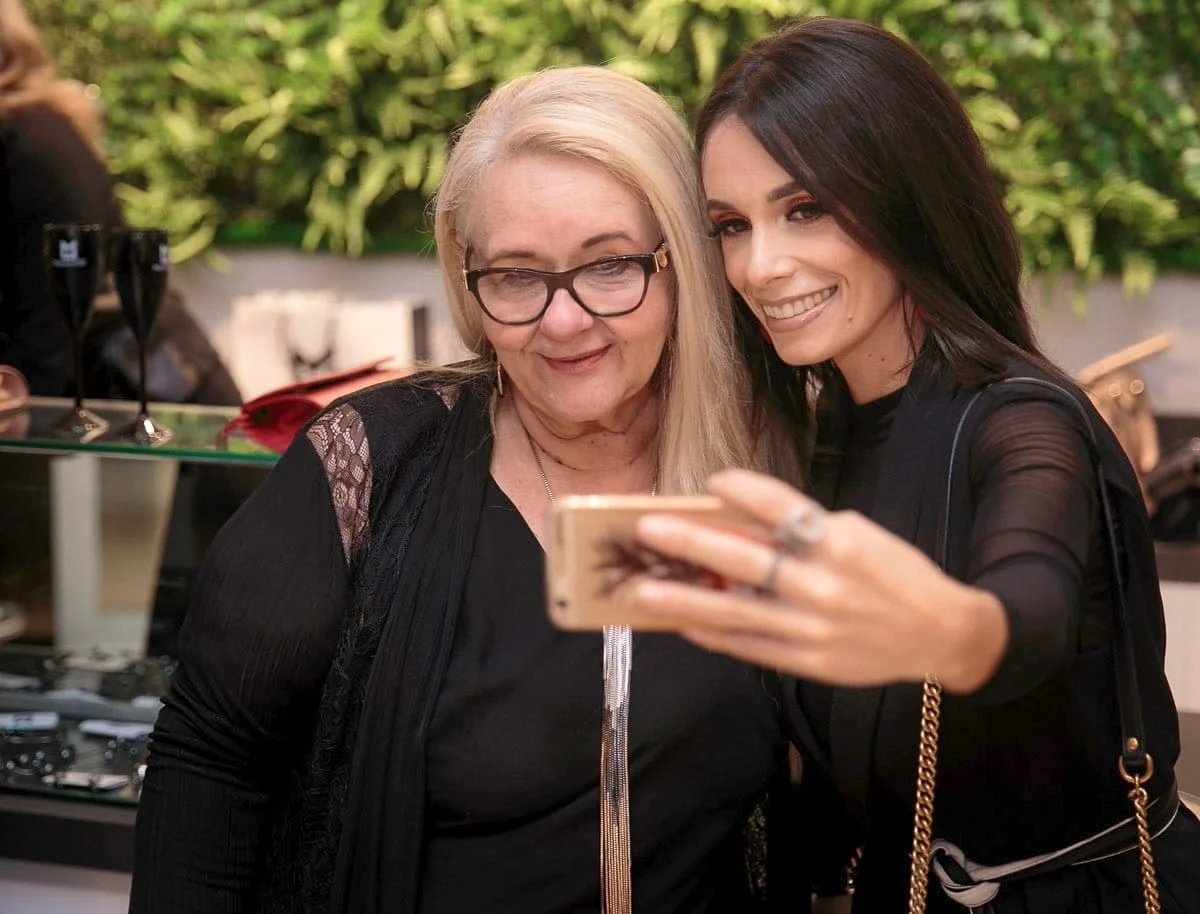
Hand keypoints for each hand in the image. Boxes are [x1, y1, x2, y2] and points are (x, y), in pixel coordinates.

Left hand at [631, 469, 1007, 691]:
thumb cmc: (894, 575)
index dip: (744, 490)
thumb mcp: (860, 536)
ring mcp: (812, 627)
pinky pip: (749, 646)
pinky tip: (682, 624)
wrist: (942, 634)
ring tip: (643, 591)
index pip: (783, 506)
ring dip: (684, 601)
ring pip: (735, 611)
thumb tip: (738, 524)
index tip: (711, 481)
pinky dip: (713, 634)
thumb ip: (804, 531)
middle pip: (746, 559)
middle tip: (648, 531)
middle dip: (692, 544)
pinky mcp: (807, 661)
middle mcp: (824, 584)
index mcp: (841, 542)